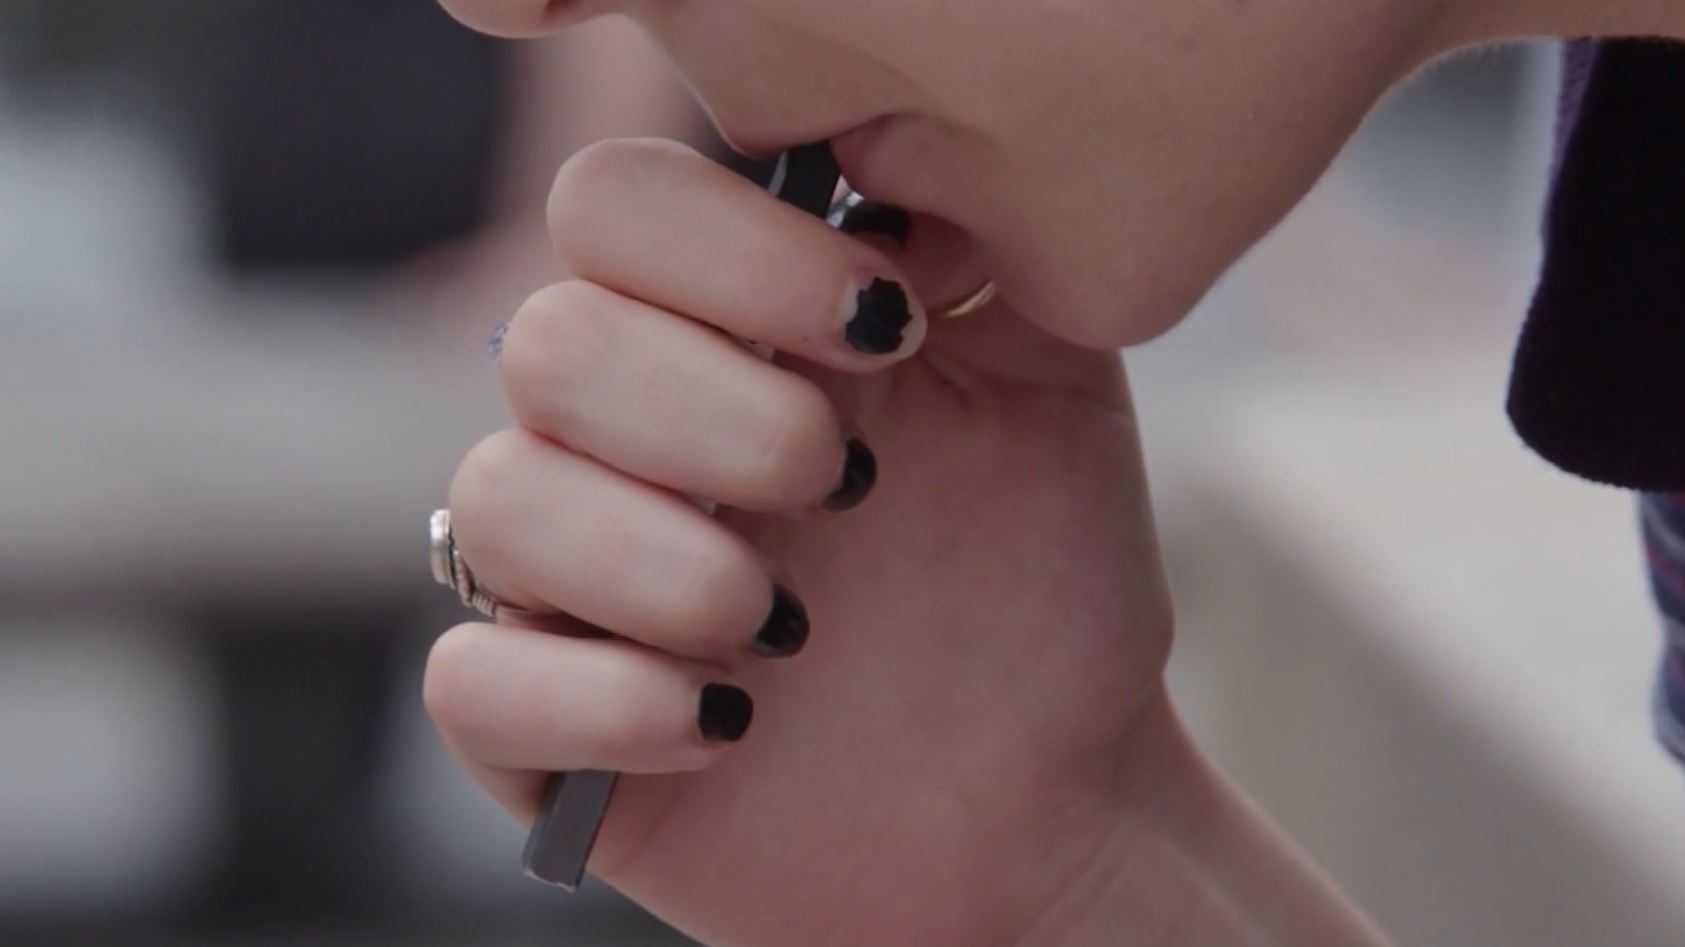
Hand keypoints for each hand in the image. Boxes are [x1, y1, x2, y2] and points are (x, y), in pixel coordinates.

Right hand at [425, 138, 1173, 945]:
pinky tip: (725, 723)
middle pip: (547, 344)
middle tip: (845, 490)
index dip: (732, 251)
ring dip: (662, 565)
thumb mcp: (1048, 394)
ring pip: (494, 501)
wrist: (1045, 796)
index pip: (615, 208)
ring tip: (789, 632)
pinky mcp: (550, 734)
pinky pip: (471, 686)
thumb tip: (878, 183)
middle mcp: (627, 443)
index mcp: (724, 337)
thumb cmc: (1038, 591)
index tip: (881, 329)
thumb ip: (972, 257)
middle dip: (714, 418)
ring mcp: (575, 587)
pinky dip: (599, 702)